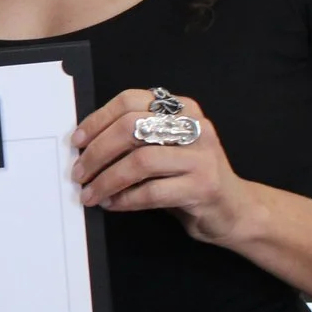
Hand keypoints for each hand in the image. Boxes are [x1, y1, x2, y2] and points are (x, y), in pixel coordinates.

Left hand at [70, 87, 263, 246]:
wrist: (233, 210)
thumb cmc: (188, 179)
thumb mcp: (166, 149)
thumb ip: (136, 139)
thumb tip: (84, 146)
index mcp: (182, 109)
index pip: (130, 101)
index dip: (97, 120)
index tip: (77, 141)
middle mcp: (194, 127)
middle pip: (131, 128)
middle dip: (97, 152)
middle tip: (79, 173)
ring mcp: (202, 157)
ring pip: (140, 162)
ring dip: (107, 180)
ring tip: (90, 194)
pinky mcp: (204, 187)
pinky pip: (152, 191)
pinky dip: (125, 199)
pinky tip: (113, 204)